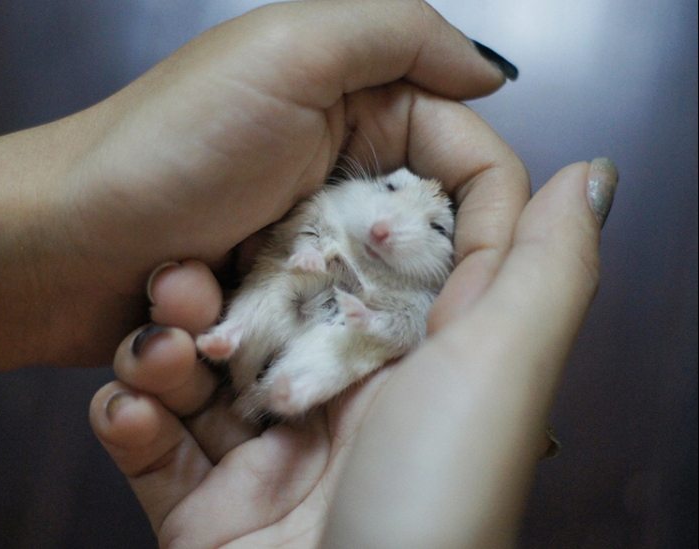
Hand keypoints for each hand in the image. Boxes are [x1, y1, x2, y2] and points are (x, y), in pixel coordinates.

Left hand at [0, 0, 520, 415]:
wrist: (56, 245)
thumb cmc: (166, 149)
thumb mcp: (289, 54)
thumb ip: (402, 37)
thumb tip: (492, 74)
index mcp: (357, 102)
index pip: (469, 155)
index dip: (485, 213)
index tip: (474, 278)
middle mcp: (338, 166)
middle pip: (424, 233)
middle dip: (384, 271)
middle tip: (320, 280)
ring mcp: (304, 234)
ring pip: (371, 289)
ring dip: (316, 303)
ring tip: (244, 291)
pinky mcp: (272, 291)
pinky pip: (319, 322)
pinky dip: (284, 325)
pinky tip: (225, 315)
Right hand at [90, 159, 616, 547]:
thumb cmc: (438, 506)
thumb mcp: (501, 368)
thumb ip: (540, 266)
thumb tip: (585, 174)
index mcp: (411, 361)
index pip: (362, 261)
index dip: (324, 214)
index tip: (289, 169)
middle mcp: (342, 401)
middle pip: (264, 306)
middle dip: (214, 281)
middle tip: (182, 272)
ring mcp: (269, 455)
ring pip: (197, 367)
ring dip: (160, 349)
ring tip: (156, 351)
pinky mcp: (207, 504)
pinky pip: (151, 443)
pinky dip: (130, 421)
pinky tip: (131, 413)